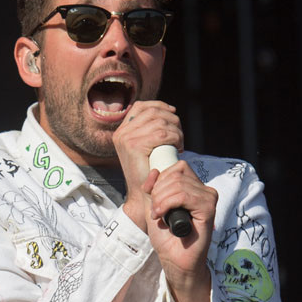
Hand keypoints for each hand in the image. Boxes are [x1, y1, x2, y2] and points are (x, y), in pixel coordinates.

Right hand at [112, 100, 182, 230]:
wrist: (143, 195)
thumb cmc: (148, 173)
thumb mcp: (146, 149)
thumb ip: (149, 132)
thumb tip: (167, 112)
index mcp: (122, 131)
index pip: (141, 106)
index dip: (160, 106)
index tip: (173, 114)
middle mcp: (121, 133)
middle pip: (153, 112)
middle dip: (171, 119)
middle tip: (179, 136)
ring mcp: (126, 139)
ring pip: (160, 122)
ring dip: (176, 130)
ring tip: (180, 143)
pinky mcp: (134, 146)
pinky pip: (162, 134)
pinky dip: (175, 137)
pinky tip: (179, 146)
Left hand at [143, 161, 217, 301]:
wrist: (174, 259)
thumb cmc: (166, 237)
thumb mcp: (153, 207)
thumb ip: (152, 188)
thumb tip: (154, 170)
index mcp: (192, 187)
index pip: (176, 168)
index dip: (160, 181)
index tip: (154, 201)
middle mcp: (203, 190)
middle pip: (176, 174)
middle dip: (158, 192)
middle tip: (155, 211)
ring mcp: (208, 198)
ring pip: (178, 184)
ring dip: (161, 200)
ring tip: (159, 215)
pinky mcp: (209, 209)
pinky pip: (185, 195)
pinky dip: (168, 204)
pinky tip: (164, 216)